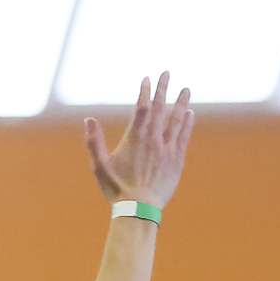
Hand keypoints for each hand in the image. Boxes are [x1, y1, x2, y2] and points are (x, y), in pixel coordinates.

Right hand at [85, 72, 195, 207]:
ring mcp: (166, 148)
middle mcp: (153, 139)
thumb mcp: (99, 166)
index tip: (147, 78)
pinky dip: (187, 123)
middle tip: (167, 72)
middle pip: (160, 108)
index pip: (142, 107)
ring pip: (176, 119)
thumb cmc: (117, 189)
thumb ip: (94, 142)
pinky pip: (183, 136)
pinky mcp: (176, 159)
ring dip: (181, 102)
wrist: (139, 208)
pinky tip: (190, 113)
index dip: (145, 91)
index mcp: (134, 138)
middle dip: (163, 88)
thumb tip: (88, 120)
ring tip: (186, 88)